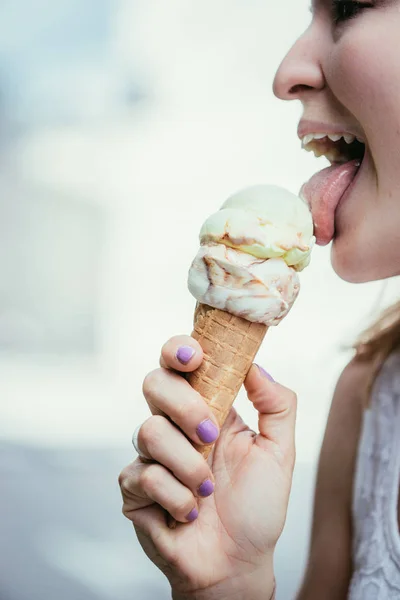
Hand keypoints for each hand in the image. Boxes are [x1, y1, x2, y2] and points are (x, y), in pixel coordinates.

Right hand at [119, 335, 295, 598]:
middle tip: (211, 435)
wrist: (238, 565)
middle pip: (154, 383)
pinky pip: (143, 476)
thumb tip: (255, 364)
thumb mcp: (280, 453)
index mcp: (207, 408)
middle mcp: (174, 425)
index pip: (180, 363)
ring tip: (208, 490)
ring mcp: (151, 456)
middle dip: (184, 406)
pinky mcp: (134, 488)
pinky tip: (190, 514)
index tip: (194, 356)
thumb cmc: (258, 507)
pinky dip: (176, 498)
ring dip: (187, 464)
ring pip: (148, 431)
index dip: (179, 349)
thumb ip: (277, 405)